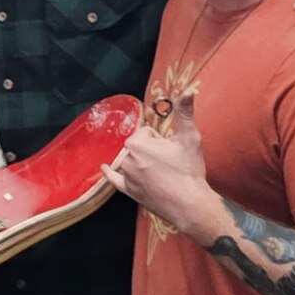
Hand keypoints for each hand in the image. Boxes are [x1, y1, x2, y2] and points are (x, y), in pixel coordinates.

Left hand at [102, 91, 219, 242]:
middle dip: (151, 150)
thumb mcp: (189, 137)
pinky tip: (105, 168)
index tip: (171, 150)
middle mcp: (127, 158)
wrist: (189, 204)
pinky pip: (114, 179)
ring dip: (140, 161)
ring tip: (159, 172)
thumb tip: (187, 90)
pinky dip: (110, 173)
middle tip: (168, 162)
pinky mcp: (128, 190)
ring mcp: (126, 175)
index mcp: (138, 142)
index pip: (147, 132)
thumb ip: (185, 112)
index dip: (161, 139)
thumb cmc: (189, 171)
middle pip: (138, 145)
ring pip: (131, 160)